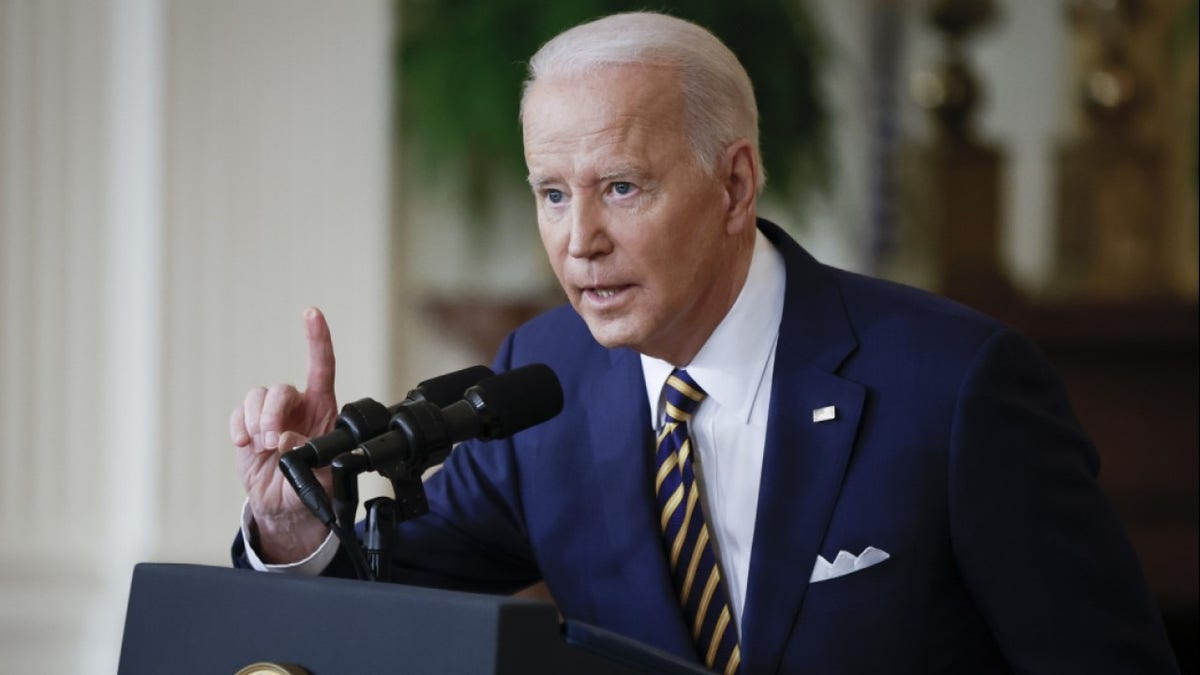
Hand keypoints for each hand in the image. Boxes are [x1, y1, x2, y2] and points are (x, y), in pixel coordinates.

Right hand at [231, 307, 338, 561]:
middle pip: (281, 389)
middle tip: (274, 442)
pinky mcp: (247, 424)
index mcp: (323, 408)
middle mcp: (297, 405)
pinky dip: (240, 428)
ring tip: (262, 447)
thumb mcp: (321, 477)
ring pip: (257, 396)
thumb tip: (286, 440)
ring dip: (257, 421)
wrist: (284, 504)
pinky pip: (238, 413)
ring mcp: (270, 414)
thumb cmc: (310, 485)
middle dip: (274, 414)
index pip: (322, 366)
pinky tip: (246, 445)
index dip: (317, 338)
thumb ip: (308, 458)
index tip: (312, 313)